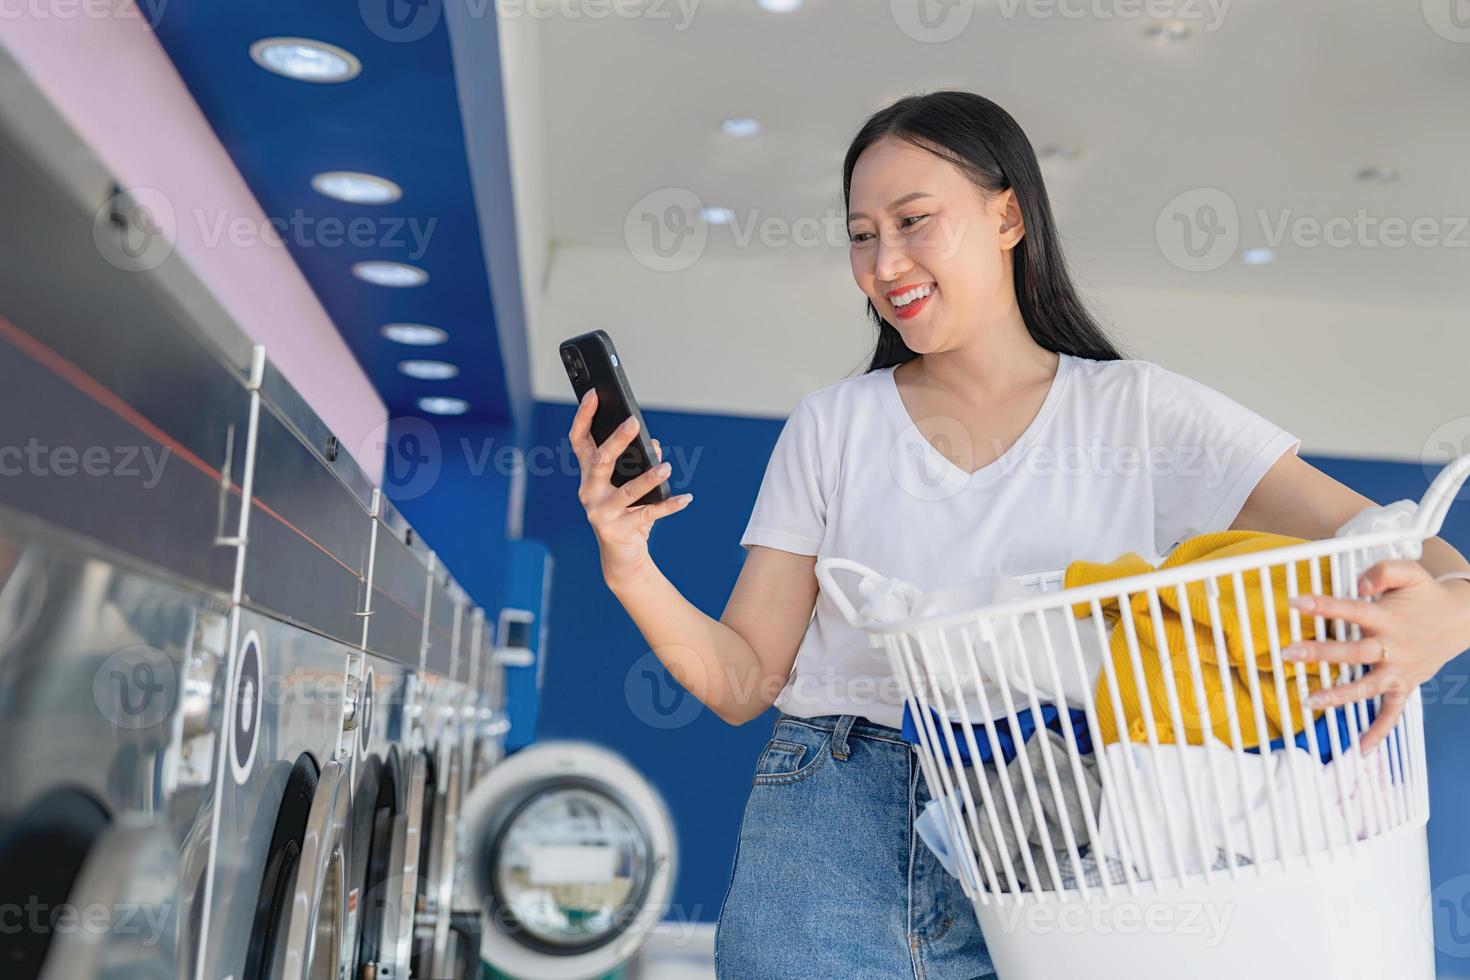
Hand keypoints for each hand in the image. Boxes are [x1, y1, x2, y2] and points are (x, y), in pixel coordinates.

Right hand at [568, 388, 692, 587]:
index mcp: (588, 475)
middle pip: (599, 461)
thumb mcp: (630, 486)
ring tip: (666, 466)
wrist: (621, 557)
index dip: (583, 417)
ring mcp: (600, 513)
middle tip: (633, 422)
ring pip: (626, 490)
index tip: (593, 393)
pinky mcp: (617, 530)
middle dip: (616, 440)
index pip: (580, 441)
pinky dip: (670, 505)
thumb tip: (653, 446)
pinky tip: (686, 498)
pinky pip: (649, 513)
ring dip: (649, 477)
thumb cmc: (626, 513)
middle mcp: (589, 491)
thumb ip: (639, 463)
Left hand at [1282, 560, 1469, 751]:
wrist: (1461, 618)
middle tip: (1289, 652)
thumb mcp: (1408, 571)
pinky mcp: (1406, 685)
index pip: (1353, 610)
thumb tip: (1359, 585)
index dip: (1325, 606)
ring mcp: (1400, 669)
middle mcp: (1394, 646)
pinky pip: (1393, 712)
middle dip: (1321, 653)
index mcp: (1388, 617)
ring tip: (1310, 699)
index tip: (1296, 603)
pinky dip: (1380, 730)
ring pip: (1368, 686)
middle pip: (1355, 652)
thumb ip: (1382, 572)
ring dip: (1340, 694)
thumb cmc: (1424, 594)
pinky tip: (1361, 748)